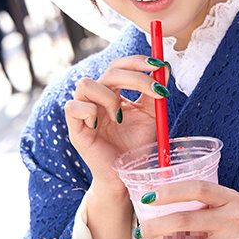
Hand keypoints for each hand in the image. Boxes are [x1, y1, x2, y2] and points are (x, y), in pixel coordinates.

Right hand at [64, 55, 169, 194]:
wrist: (126, 176)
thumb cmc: (136, 145)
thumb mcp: (150, 116)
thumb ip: (155, 92)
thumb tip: (165, 67)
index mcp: (113, 91)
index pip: (120, 65)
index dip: (137, 61)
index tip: (159, 65)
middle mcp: (97, 98)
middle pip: (108, 71)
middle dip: (135, 77)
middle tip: (155, 91)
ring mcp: (84, 112)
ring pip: (85, 84)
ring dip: (109, 97)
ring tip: (120, 117)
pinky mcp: (75, 129)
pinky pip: (73, 108)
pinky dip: (89, 112)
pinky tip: (101, 125)